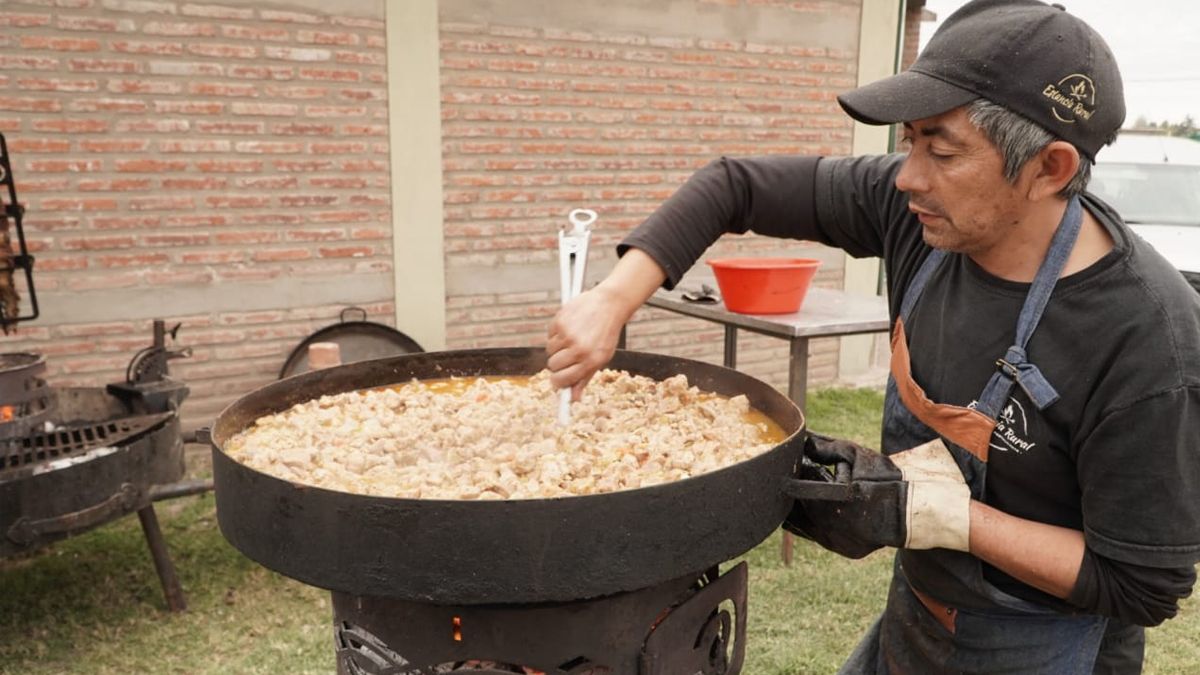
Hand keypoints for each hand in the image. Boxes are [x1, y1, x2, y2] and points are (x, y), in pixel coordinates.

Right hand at [545, 248, 666, 398]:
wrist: (610, 304)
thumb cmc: (606, 333)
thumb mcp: (602, 357)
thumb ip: (585, 378)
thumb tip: (573, 399)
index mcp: (591, 361)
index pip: (562, 380)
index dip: (557, 382)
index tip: (557, 381)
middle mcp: (579, 349)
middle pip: (553, 366)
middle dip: (557, 365)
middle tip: (566, 356)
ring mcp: (568, 335)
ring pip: (550, 351)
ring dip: (556, 348)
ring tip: (571, 339)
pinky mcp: (560, 322)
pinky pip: (549, 336)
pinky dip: (556, 335)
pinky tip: (569, 328)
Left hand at [784, 434, 970, 557]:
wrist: (911, 512)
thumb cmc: (883, 479)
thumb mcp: (856, 456)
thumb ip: (826, 448)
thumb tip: (802, 439)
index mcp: (829, 499)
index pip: (794, 489)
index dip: (790, 478)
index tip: (786, 469)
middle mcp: (830, 525)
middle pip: (795, 510)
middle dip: (792, 496)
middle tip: (790, 481)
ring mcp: (837, 541)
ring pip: (803, 527)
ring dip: (798, 511)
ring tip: (802, 496)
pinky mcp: (845, 550)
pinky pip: (819, 537)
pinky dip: (813, 524)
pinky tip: (813, 512)